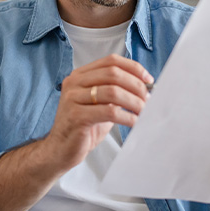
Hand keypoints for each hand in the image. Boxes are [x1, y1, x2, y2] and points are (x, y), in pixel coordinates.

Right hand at [43, 54, 152, 169]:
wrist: (61, 148)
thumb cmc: (84, 127)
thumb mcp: (100, 104)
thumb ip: (115, 92)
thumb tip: (144, 87)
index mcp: (80, 75)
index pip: (111, 61)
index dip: (133, 68)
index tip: (148, 80)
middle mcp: (74, 83)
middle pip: (113, 74)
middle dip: (136, 85)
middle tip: (148, 98)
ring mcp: (73, 98)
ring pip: (113, 92)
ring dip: (134, 101)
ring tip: (143, 111)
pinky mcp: (76, 116)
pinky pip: (109, 112)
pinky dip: (127, 117)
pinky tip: (134, 122)